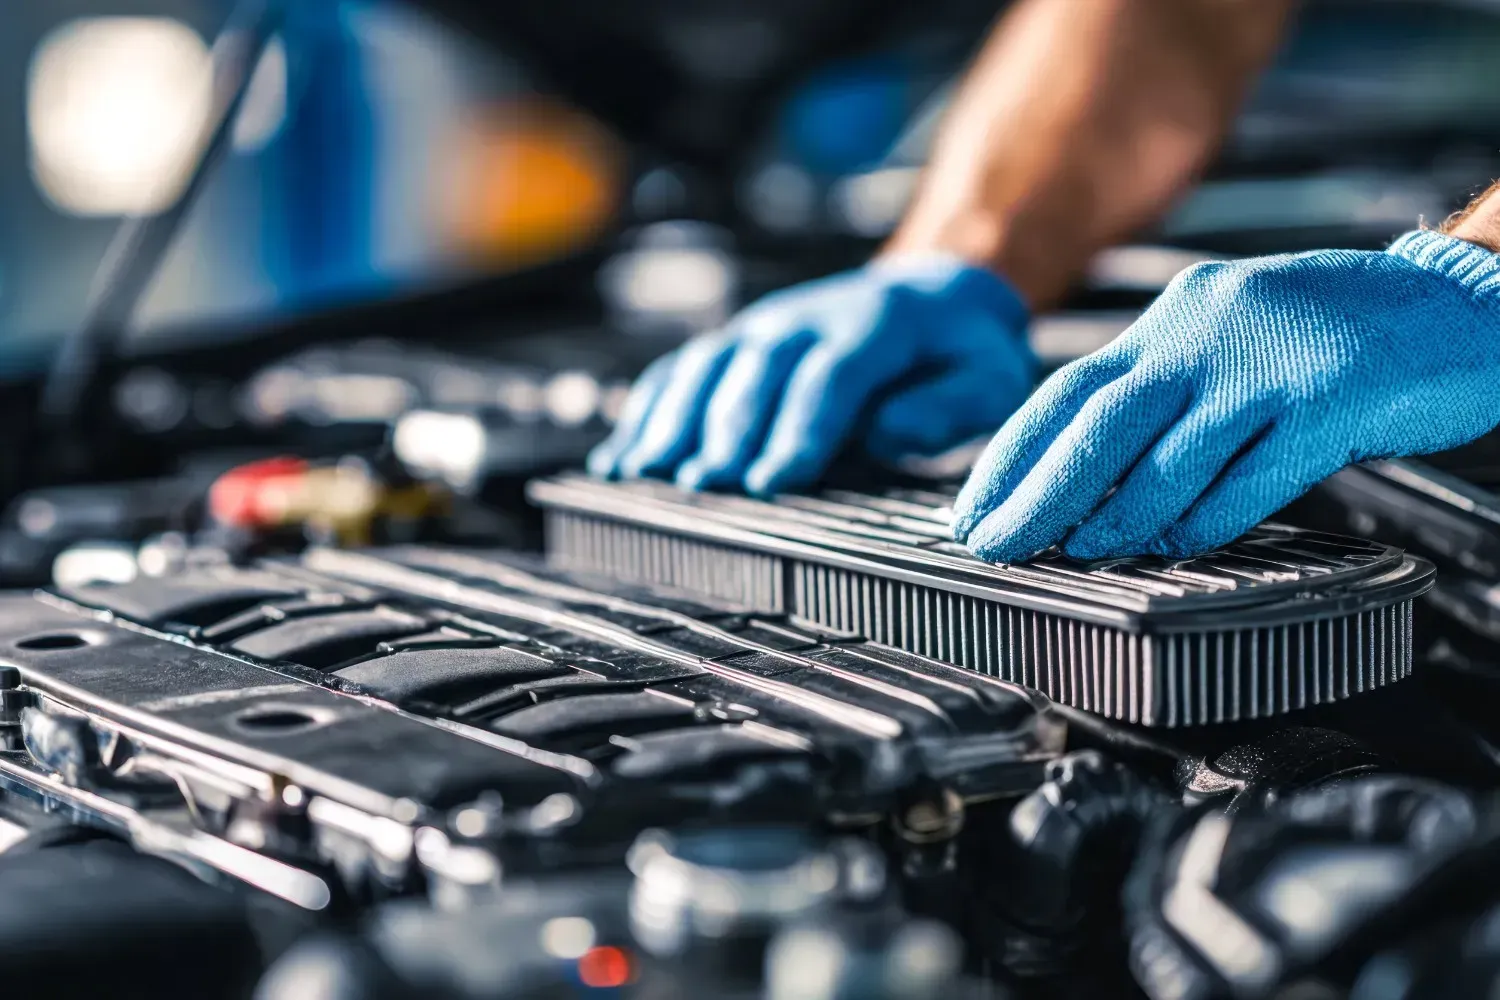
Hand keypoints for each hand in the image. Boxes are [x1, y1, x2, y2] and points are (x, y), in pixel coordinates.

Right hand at [588, 256, 1034, 495]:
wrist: (932, 292)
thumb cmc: (961, 351)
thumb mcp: (989, 375)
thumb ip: (950, 404)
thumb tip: (887, 431)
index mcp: (877, 324)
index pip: (831, 378)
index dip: (799, 430)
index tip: (772, 481)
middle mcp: (806, 318)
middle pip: (757, 374)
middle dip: (726, 432)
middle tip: (701, 488)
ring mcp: (762, 328)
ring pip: (707, 369)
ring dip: (672, 421)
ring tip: (642, 473)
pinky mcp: (734, 345)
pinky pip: (680, 372)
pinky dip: (646, 413)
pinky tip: (619, 458)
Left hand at [953, 230, 1499, 562]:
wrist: (1454, 304)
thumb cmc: (1335, 335)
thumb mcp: (1227, 342)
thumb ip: (1162, 398)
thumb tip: (1083, 476)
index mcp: (1176, 320)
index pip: (1068, 391)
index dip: (1011, 455)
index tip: (975, 507)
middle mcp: (1209, 334)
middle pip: (1096, 427)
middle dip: (1035, 496)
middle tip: (994, 544)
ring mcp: (1267, 367)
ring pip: (1165, 461)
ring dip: (1114, 520)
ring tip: (1076, 553)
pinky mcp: (1326, 403)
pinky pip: (1248, 481)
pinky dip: (1202, 521)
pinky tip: (1172, 546)